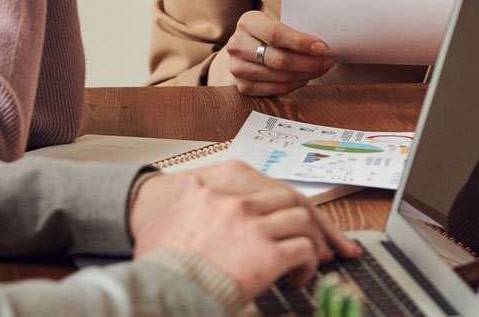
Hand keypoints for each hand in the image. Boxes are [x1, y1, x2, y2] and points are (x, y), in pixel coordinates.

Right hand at [130, 165, 360, 297]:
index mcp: (213, 193)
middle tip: (320, 238)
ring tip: (312, 258)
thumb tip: (191, 191)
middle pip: (290, 200)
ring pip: (303, 221)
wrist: (160, 289)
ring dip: (313, 241)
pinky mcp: (268, 254)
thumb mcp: (162, 223)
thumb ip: (186, 202)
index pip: (262, 189)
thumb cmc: (159, 266)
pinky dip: (308, 263)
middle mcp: (237, 204)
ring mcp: (255, 227)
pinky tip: (299, 277)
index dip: (281, 205)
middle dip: (310, 219)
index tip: (289, 218)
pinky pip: (303, 251)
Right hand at [223, 10, 334, 95]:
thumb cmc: (271, 32)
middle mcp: (237, 45)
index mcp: (247, 22)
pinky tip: (307, 77)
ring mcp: (237, 67)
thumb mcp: (278, 21)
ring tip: (321, 69)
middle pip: (278, 59)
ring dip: (306, 74)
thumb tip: (323, 45)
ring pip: (279, 76)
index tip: (322, 48)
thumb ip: (295, 29)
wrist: (247, 47)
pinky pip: (275, 89)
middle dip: (308, 62)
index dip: (301, 43)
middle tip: (328, 61)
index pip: (276, 34)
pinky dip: (295, 84)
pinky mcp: (242, 86)